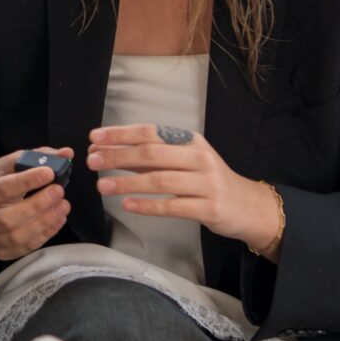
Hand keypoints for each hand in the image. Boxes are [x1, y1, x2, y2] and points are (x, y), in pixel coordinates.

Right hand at [0, 146, 73, 260]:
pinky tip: (58, 220)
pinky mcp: (0, 252)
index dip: (26, 181)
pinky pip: (24, 248)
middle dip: (38, 206)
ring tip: (63, 206)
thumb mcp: (9, 166)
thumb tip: (66, 153)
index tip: (49, 173)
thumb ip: (36, 158)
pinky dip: (45, 235)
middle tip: (59, 191)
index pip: (1, 189)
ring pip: (17, 237)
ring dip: (45, 222)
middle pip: (7, 218)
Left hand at [87, 124, 282, 256]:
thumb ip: (148, 157)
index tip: (94, 138)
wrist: (247, 206)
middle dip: (118, 156)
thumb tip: (108, 150)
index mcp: (190, 140)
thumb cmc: (207, 181)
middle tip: (92, 161)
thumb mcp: (181, 161)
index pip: (150, 132)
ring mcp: (207, 183)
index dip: (120, 134)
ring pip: (160, 180)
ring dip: (127, 183)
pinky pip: (173, 206)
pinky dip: (148, 206)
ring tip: (102, 186)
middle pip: (152, 154)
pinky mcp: (210, 208)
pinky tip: (128, 205)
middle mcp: (199, 158)